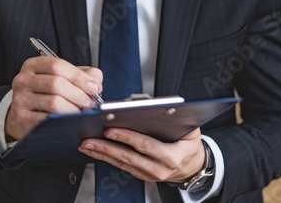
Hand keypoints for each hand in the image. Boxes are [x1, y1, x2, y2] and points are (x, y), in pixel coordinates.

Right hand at [5, 57, 102, 141]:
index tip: (94, 87)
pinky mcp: (21, 118)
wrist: (25, 115)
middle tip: (90, 103)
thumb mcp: (63, 78)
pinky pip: (47, 120)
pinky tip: (70, 122)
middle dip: (78, 94)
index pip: (57, 65)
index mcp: (33, 65)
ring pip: (53, 102)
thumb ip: (83, 75)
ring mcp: (20, 99)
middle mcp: (23, 79)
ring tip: (82, 112)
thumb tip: (95, 83)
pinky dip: (63, 121)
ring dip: (73, 109)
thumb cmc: (48, 94)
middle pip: (55, 83)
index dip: (78, 76)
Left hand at [78, 127, 204, 183]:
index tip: (110, 129)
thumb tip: (148, 103)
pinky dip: (108, 158)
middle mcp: (159, 169)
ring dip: (102, 154)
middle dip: (106, 147)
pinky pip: (123, 167)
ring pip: (122, 164)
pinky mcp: (143, 176)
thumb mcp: (190, 128)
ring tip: (86, 144)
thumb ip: (173, 115)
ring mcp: (150, 175)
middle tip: (90, 139)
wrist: (194, 167)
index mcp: (171, 156)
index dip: (126, 137)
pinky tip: (96, 151)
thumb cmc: (189, 144)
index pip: (145, 145)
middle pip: (128, 157)